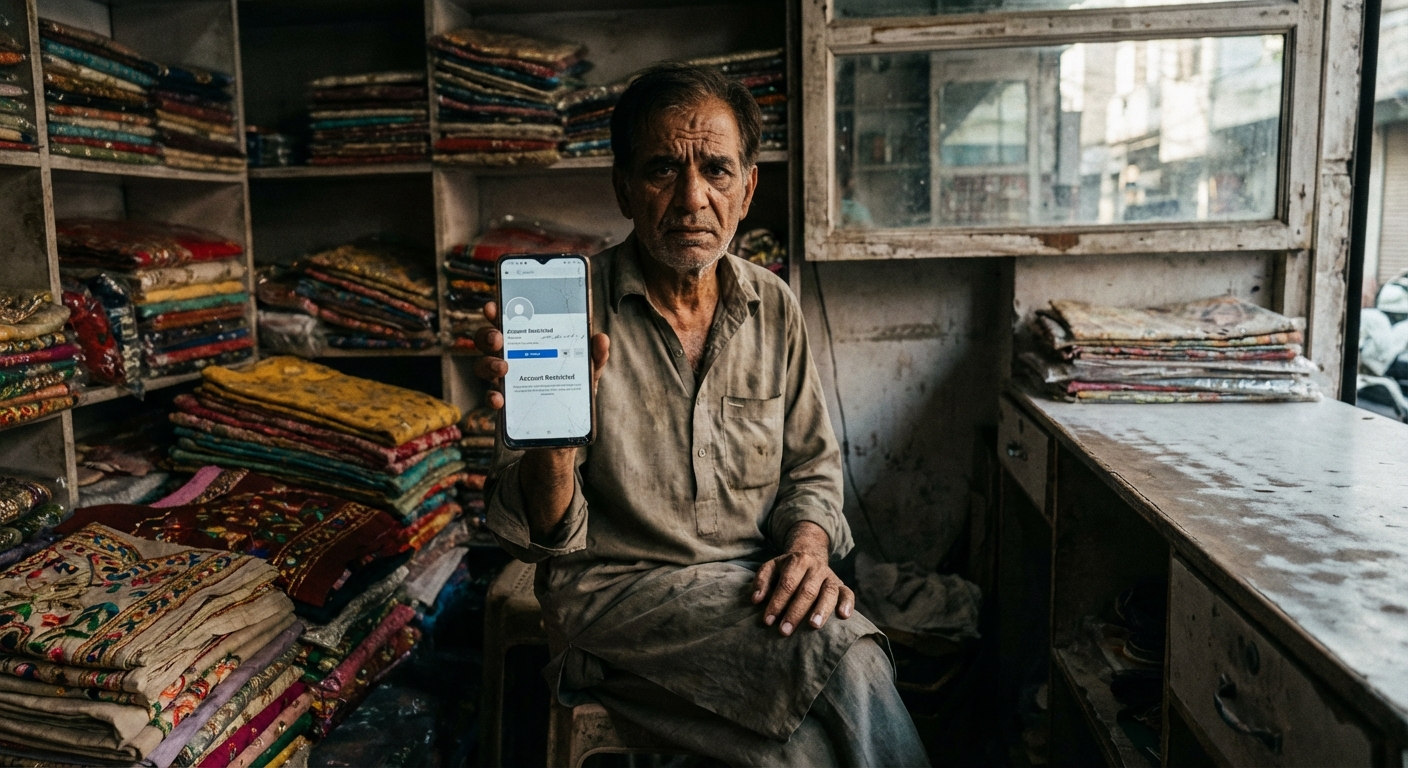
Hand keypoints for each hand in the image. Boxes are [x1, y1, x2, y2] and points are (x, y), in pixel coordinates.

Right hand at [472, 301, 609, 538]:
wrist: (563, 436)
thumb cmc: (572, 394)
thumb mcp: (587, 376)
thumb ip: (595, 358)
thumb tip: (601, 339)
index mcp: (529, 344)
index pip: (510, 322)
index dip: (498, 312)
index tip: (494, 306)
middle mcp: (512, 359)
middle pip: (488, 340)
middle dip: (487, 334)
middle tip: (499, 338)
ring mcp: (505, 382)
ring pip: (482, 365)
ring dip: (488, 363)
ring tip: (504, 368)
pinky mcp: (504, 405)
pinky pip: (490, 397)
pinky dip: (492, 396)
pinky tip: (500, 399)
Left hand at [750, 521, 854, 635]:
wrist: (810, 553)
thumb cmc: (787, 568)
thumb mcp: (771, 567)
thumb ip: (761, 581)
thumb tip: (756, 600)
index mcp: (798, 561)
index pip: (787, 583)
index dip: (777, 602)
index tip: (768, 621)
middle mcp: (816, 568)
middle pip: (807, 590)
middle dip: (795, 612)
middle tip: (785, 631)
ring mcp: (830, 576)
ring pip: (829, 592)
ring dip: (821, 610)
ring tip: (813, 626)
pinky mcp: (842, 584)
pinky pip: (848, 593)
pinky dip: (848, 604)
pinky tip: (843, 616)